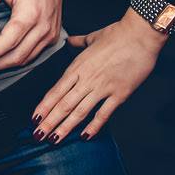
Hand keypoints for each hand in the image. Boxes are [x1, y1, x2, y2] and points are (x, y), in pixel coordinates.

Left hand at [0, 0, 63, 72]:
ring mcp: (50, 33)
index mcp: (31, 13)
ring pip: (25, 59)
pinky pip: (33, 55)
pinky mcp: (51, 36)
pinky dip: (16, 61)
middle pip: (17, 56)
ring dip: (3, 66)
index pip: (8, 41)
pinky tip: (1, 62)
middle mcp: (43, 27)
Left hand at [32, 10, 163, 141]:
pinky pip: (104, 113)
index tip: (34, 118)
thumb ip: (77, 42)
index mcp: (77, 67)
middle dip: (49, 121)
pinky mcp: (120, 93)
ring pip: (79, 111)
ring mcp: (103, 87)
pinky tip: (84, 136)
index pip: (56, 91)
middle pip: (63, 104)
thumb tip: (69, 40)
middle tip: (38, 135)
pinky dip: (94, 125)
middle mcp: (87, 79)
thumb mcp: (92, 37)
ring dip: (65, 127)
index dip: (44, 106)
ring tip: (54, 139)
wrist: (141, 35)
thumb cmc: (118, 34)